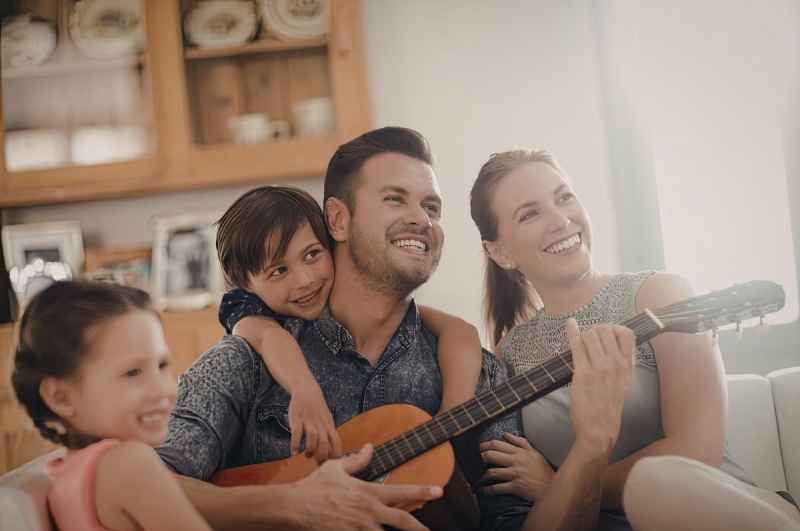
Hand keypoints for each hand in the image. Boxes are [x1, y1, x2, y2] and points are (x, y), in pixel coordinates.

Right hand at [288, 384, 341, 462]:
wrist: (307, 391)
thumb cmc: (318, 410)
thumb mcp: (326, 421)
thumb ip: (328, 436)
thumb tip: (331, 454)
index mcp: (329, 426)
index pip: (337, 442)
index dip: (336, 454)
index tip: (333, 465)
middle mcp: (320, 424)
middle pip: (325, 442)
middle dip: (323, 456)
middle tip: (319, 465)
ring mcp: (308, 421)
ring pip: (312, 437)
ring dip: (310, 450)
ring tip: (307, 456)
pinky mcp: (297, 419)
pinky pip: (297, 433)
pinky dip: (295, 444)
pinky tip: (293, 452)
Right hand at [292, 444, 442, 530]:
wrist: (294, 507)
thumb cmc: (315, 486)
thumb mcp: (336, 468)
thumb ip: (357, 459)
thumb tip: (370, 447)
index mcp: (367, 492)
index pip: (402, 491)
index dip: (423, 491)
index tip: (439, 491)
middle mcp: (368, 512)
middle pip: (402, 520)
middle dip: (419, 527)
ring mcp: (359, 528)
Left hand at [478, 433, 554, 501]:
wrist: (553, 488)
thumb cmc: (543, 470)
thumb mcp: (535, 453)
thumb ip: (520, 442)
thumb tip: (505, 434)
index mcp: (519, 452)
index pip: (496, 444)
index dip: (483, 446)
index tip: (477, 449)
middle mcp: (515, 461)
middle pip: (490, 456)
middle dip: (478, 458)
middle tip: (472, 463)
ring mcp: (515, 474)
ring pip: (491, 472)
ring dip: (480, 476)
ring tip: (475, 479)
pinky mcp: (516, 487)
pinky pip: (497, 488)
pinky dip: (487, 490)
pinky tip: (482, 491)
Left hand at [567, 318, 634, 451]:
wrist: (599, 428)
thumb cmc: (610, 406)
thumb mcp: (624, 382)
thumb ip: (622, 362)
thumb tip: (615, 343)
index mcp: (627, 366)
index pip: (627, 334)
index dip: (615, 328)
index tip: (607, 334)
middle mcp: (615, 364)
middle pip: (606, 330)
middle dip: (596, 330)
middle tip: (591, 340)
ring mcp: (598, 367)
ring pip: (590, 335)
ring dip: (584, 336)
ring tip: (582, 345)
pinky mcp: (582, 372)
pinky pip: (576, 345)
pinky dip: (572, 332)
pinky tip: (570, 324)